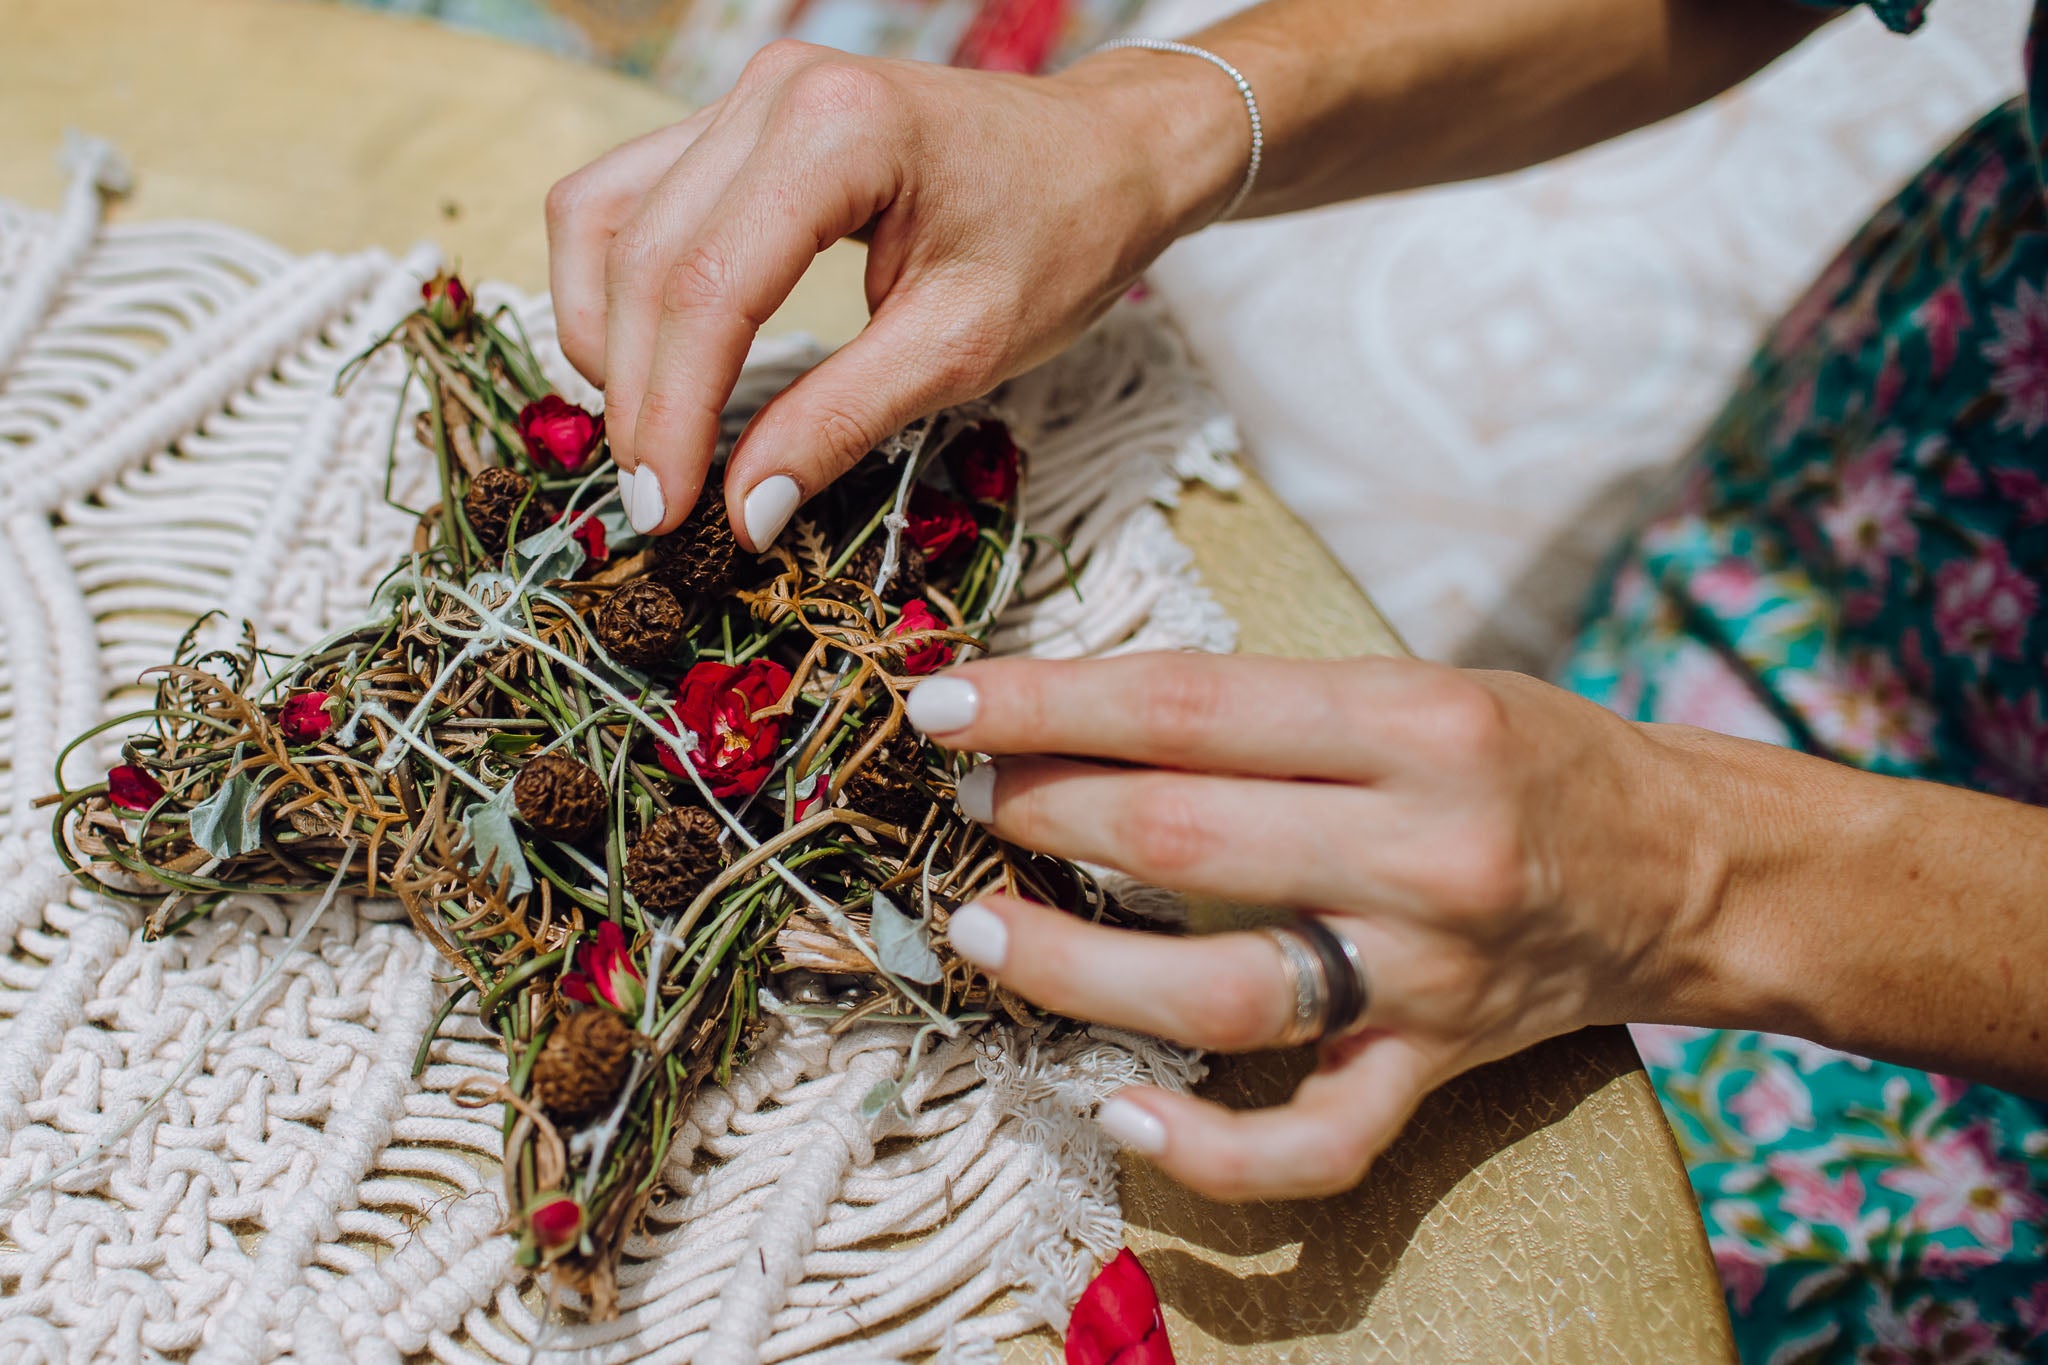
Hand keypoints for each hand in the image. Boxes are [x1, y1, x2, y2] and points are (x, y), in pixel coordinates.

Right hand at [545, 41, 1244, 545]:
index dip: (672, 411)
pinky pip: (630, 197)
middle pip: (646, 257)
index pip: (709, 286)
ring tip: (646, 437)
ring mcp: (748, 95)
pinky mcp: (739, 119)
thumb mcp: (962, 347)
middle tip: (655, 501)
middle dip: (637, 393)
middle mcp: (774, 92)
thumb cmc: (1061, 238)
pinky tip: (648, 362)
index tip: (667, 510)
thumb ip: (843, 422)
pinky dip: (622, 285)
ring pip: (607, 218)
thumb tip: (744, 512)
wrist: (1107, 153)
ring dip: (607, 335)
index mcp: (840, 133)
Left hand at [905, 652, 1724, 1200]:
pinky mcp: (1436, 1066)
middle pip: (1180, 837)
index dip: (1048, 703)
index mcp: (1416, 725)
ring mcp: (1428, 974)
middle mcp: (1424, 849)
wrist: (1686, 867)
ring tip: (983, 930)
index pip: (1190, 707)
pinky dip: (1208, 1149)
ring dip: (1073, 965)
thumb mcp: (1418, 683)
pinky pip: (1314, 1143)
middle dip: (1040, 811)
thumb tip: (1085, 716)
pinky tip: (1118, 1112)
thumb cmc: (1530, 756)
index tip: (945, 699)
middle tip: (962, 798)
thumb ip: (1269, 708)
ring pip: (1215, 990)